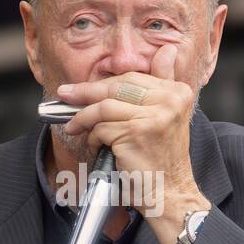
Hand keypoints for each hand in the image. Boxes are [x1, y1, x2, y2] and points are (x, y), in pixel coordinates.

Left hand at [58, 45, 209, 243]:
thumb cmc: (162, 160)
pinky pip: (101, 127)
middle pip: (117, 87)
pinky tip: (93, 145)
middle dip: (86, 92)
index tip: (81, 88)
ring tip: (73, 126)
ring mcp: (154, 116)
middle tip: (65, 95)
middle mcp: (170, 100)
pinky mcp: (136, 133)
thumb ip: (164, 83)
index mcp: (178, 92)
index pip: (132, 78)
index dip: (103, 83)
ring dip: (83, 117)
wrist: (170, 193)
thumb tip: (165, 50)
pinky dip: (91, 136)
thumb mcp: (169, 116)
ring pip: (104, 106)